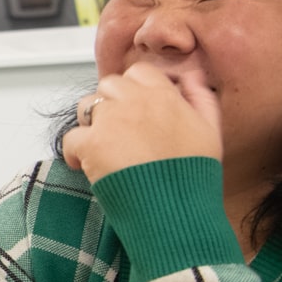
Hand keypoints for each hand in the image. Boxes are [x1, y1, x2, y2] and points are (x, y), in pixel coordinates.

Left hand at [61, 63, 221, 183]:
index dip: (133, 88)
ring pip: (86, 106)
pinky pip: (71, 138)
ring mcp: (112, 121)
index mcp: (164, 96)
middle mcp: (136, 102)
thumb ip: (201, 98)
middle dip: (110, 103)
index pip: (139, 73)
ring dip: (90, 123)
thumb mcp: (210, 131)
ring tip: (101, 145)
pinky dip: (74, 152)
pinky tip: (85, 166)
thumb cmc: (194, 175)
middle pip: (109, 85)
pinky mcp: (92, 144)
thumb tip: (191, 78)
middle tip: (116, 129)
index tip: (133, 107)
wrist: (177, 209)